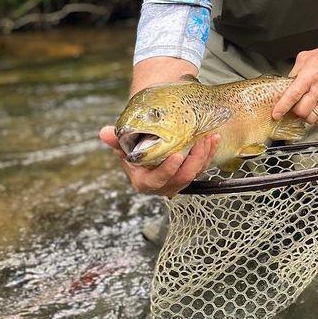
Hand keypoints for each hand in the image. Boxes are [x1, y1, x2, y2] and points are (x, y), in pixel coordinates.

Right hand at [99, 125, 217, 196]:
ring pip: (195, 172)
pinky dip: (209, 152)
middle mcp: (164, 185)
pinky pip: (203, 166)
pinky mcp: (191, 173)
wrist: (147, 148)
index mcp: (144, 182)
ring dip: (204, 155)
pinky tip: (213, 138)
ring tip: (208, 136)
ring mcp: (179, 180)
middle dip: (194, 160)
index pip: (157, 180)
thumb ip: (115, 140)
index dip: (168, 170)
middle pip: (182, 178)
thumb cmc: (134, 148)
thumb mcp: (123, 145)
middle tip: (199, 141)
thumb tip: (104, 132)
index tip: (176, 156)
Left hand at [272, 41, 317, 124]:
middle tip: (291, 108)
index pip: (292, 96)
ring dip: (304, 117)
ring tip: (302, 111)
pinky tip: (312, 112)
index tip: (276, 114)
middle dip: (293, 112)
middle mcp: (317, 90)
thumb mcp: (303, 58)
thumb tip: (287, 82)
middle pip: (302, 111)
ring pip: (312, 118)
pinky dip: (315, 119)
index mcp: (307, 78)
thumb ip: (294, 72)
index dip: (282, 107)